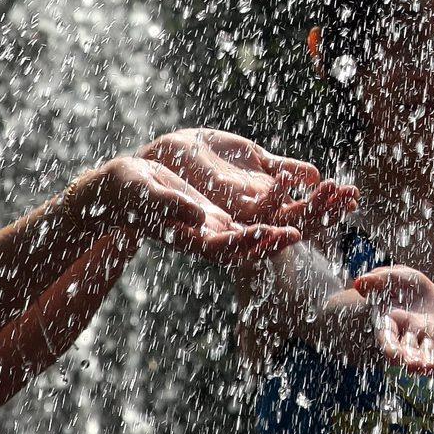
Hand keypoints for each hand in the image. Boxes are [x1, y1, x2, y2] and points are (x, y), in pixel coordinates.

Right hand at [95, 155, 299, 268]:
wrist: (127, 185)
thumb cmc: (130, 191)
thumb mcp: (150, 196)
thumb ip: (172, 206)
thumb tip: (199, 215)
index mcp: (193, 239)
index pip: (226, 248)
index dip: (250, 242)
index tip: (272, 232)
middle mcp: (212, 236)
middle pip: (250, 244)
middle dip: (275, 239)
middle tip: (300, 232)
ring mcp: (221, 223)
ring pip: (259, 227)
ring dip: (282, 221)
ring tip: (306, 212)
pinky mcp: (226, 208)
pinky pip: (257, 209)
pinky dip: (278, 202)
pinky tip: (301, 189)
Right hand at [348, 266, 433, 375]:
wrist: (426, 291)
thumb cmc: (404, 284)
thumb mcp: (392, 276)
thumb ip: (377, 280)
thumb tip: (359, 283)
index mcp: (390, 324)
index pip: (388, 339)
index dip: (390, 348)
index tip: (394, 356)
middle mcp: (408, 336)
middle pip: (407, 351)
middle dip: (410, 359)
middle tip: (415, 366)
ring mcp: (427, 340)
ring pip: (427, 355)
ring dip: (428, 363)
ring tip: (431, 369)